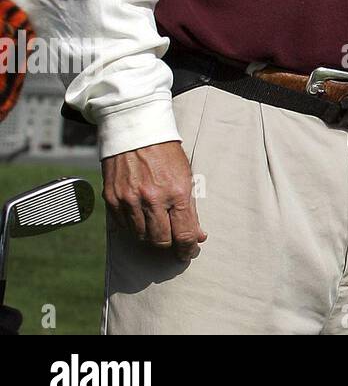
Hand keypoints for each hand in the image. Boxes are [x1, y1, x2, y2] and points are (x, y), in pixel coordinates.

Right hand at [102, 140, 206, 260]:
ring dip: (151, 236)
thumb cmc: (166, 152)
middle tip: (173, 242)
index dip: (188, 248)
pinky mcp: (112, 199)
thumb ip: (191, 208)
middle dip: (169, 244)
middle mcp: (152, 199)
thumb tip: (197, 236)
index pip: (184, 234)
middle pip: (161, 241)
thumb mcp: (186, 175)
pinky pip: (124, 226)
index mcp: (176, 192)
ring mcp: (129, 200)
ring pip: (141, 237)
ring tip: (157, 227)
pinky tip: (141, 218)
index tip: (188, 252)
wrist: (136, 132)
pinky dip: (133, 227)